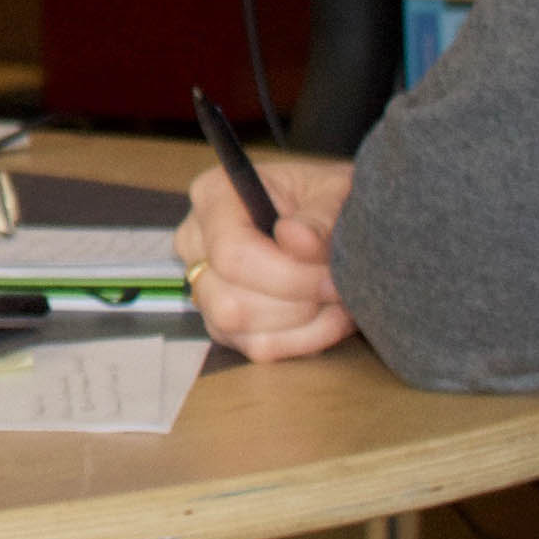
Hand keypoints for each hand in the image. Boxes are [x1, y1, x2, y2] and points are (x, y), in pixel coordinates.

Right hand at [176, 151, 361, 360]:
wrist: (335, 216)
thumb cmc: (329, 198)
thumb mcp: (337, 192)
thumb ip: (320, 215)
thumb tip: (294, 238)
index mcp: (214, 196)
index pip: (231, 254)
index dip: (286, 276)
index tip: (333, 278)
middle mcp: (196, 241)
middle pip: (229, 301)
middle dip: (296, 304)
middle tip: (341, 290)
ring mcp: (204, 284)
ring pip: (237, 327)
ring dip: (301, 323)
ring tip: (340, 302)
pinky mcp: (224, 320)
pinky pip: (256, 346)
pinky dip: (302, 340)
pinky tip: (329, 316)